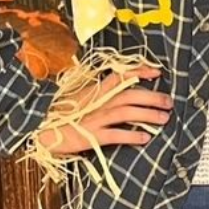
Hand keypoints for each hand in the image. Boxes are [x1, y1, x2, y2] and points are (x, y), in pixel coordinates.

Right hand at [37, 65, 171, 154]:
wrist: (39, 130)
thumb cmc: (60, 115)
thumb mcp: (79, 98)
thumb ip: (98, 93)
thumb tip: (119, 89)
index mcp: (96, 90)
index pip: (121, 75)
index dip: (140, 71)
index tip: (157, 72)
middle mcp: (98, 101)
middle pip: (130, 94)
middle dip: (152, 97)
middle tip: (169, 102)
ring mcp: (95, 118)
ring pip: (127, 112)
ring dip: (148, 115)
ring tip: (164, 119)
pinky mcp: (91, 136)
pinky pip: (115, 134)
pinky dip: (131, 135)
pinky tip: (144, 138)